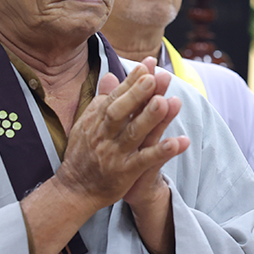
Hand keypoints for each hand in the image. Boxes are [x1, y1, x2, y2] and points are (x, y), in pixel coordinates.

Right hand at [55, 57, 188, 212]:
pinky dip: (162, 151)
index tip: (148, 63)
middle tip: (155, 76)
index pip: (116, 96)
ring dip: (150, 118)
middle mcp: (105, 134)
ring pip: (134, 133)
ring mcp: (115, 153)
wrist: (75, 189)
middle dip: (138, 93)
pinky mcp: (125, 172)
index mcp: (97, 120)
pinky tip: (179, 142)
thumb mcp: (87, 124)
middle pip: (122, 111)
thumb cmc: (84, 153)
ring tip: (167, 101)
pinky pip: (145, 161)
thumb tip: (111, 75)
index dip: (132, 80)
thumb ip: (102, 99)